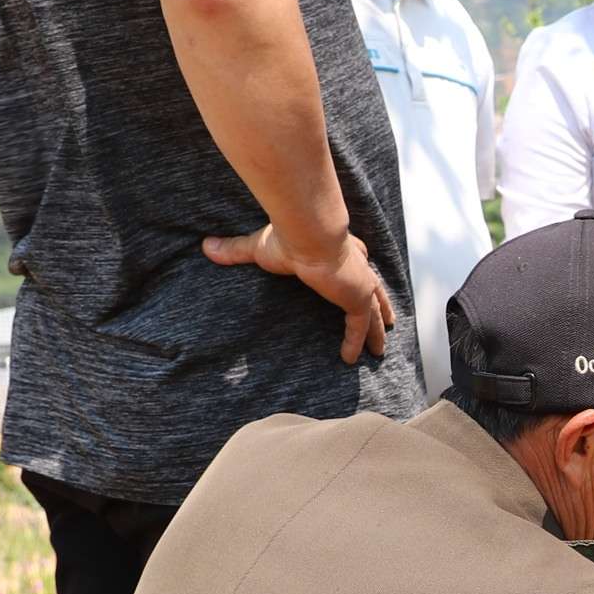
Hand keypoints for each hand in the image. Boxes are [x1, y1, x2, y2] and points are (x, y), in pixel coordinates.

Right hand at [202, 223, 393, 363]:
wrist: (307, 234)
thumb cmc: (286, 237)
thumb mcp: (258, 247)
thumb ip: (235, 250)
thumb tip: (206, 246)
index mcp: (340, 250)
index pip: (356, 263)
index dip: (361, 273)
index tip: (365, 282)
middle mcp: (356, 266)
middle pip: (373, 290)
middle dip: (380, 306)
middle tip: (387, 321)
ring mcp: (360, 283)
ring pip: (374, 312)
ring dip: (376, 331)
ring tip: (378, 349)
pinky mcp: (358, 299)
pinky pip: (359, 327)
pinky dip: (356, 343)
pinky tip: (349, 359)